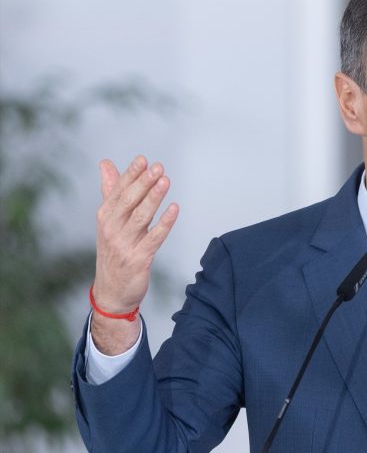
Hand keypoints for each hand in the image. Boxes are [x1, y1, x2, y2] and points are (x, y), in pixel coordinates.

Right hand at [91, 156, 178, 353]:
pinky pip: (154, 238)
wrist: (112, 292)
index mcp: (105, 217)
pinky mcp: (138, 259)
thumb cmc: (114, 251)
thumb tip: (106, 164)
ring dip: (154, 198)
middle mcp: (111, 229)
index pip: (118, 192)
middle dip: (143, 183)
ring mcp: (124, 245)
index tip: (143, 159)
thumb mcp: (109, 221)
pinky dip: (165, 223)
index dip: (131, 175)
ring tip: (165, 181)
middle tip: (158, 167)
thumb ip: (111, 192)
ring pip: (141, 217)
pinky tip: (175, 209)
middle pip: (129, 202)